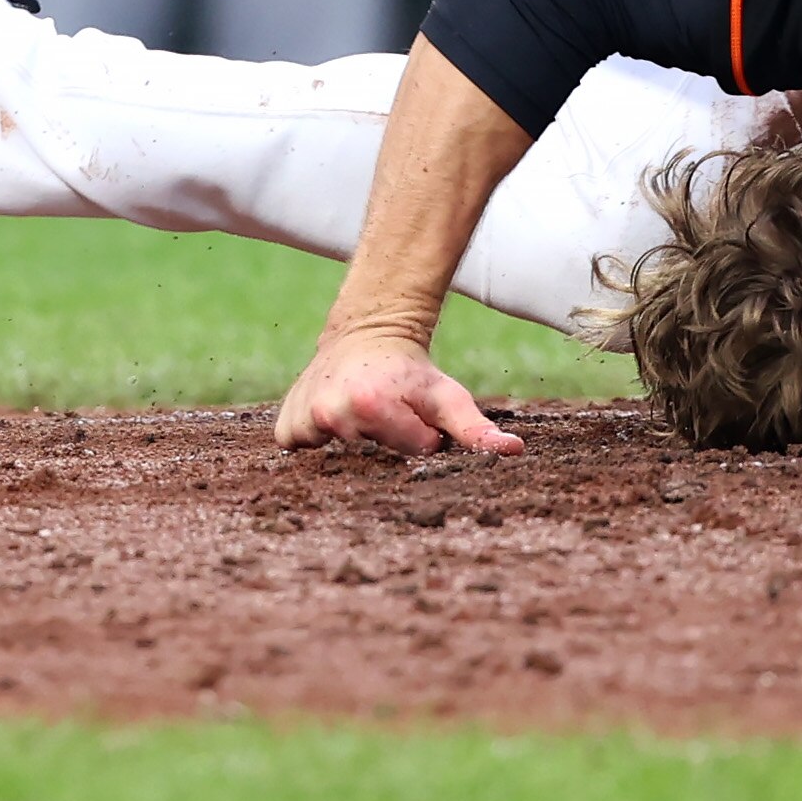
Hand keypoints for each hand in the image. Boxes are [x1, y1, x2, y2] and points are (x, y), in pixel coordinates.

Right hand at [276, 326, 523, 456]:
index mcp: (369, 405)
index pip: (410, 453)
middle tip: (385, 414)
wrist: (365, 334)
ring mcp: (304, 420)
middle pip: (373, 462)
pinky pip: (304, 457)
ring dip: (353, 449)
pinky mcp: (286, 428)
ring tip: (359, 417)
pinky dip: (318, 448)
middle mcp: (332, 413)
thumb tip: (514, 451)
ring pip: (338, 465)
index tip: (412, 413)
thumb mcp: (446, 395)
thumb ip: (477, 429)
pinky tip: (333, 427)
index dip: (420, 437)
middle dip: (386, 445)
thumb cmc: (411, 371)